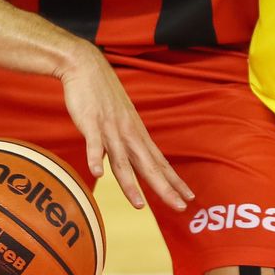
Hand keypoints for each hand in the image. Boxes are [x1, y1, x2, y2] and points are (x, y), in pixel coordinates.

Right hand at [58, 43, 194, 210]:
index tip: (188, 198)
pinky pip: (94, 142)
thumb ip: (123, 142)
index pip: (159, 162)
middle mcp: (128, 134)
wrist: (86, 67)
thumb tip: (122, 163)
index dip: (174, 181)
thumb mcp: (120, 120)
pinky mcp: (90, 122)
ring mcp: (110, 129)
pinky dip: (95, 158)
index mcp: (136, 134)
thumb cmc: (102, 95)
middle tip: (180, 208)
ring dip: (130, 184)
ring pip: (121, 161)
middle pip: (148, 166)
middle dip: (164, 188)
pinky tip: (97, 174)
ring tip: (140, 205)